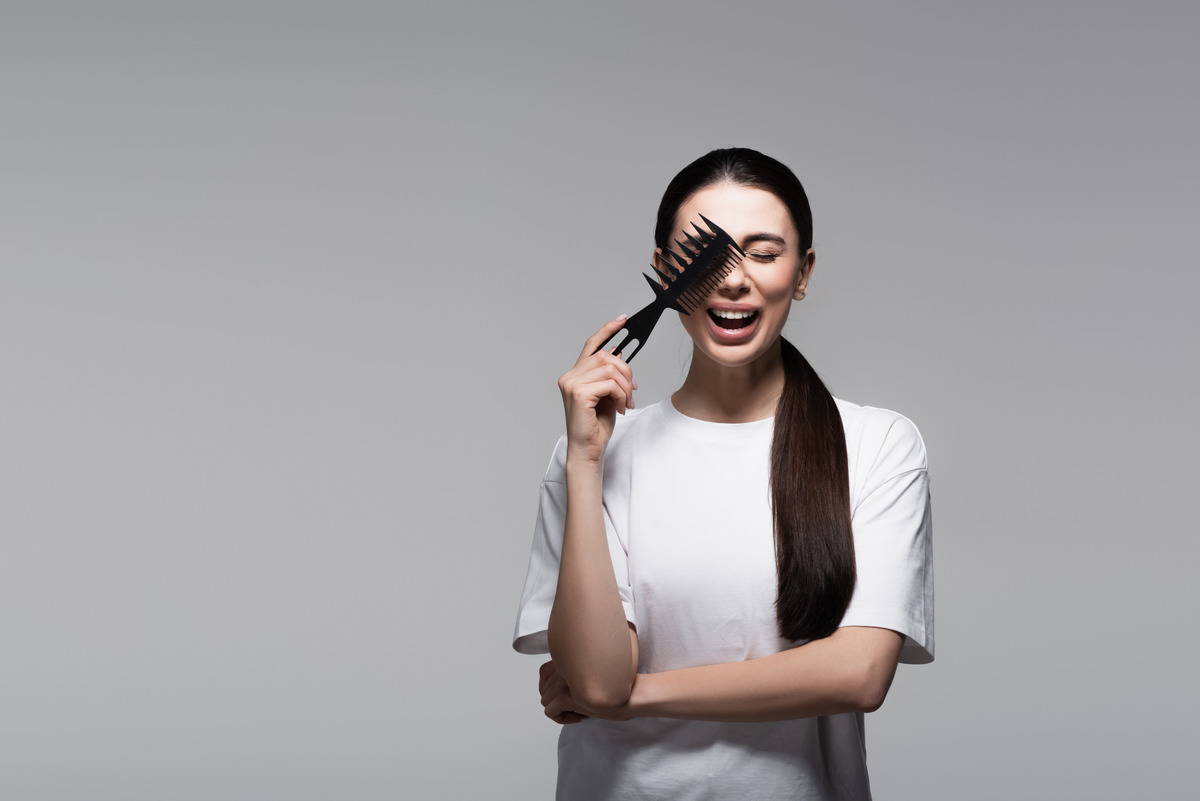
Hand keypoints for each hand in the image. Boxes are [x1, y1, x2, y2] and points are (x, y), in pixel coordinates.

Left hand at [538, 660, 634, 724]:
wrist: (633, 693)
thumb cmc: (619, 687)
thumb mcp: (593, 676)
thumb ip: (575, 675)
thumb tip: (557, 692)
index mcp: (570, 657)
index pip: (544, 672)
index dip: (554, 688)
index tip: (571, 696)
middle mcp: (564, 666)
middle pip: (544, 689)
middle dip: (558, 701)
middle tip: (578, 706)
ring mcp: (564, 680)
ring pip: (545, 701)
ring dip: (561, 710)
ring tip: (580, 711)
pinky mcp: (565, 696)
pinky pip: (550, 712)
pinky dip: (561, 719)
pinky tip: (580, 717)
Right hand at [557, 316, 636, 464]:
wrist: (588, 449)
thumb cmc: (596, 426)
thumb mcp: (607, 395)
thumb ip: (609, 375)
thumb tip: (620, 355)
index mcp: (574, 375)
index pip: (591, 345)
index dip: (607, 330)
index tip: (623, 319)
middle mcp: (569, 376)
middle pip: (606, 356)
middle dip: (626, 371)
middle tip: (632, 390)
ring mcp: (571, 383)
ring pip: (610, 369)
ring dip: (625, 386)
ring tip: (625, 402)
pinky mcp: (578, 393)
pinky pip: (610, 383)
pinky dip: (621, 395)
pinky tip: (619, 407)